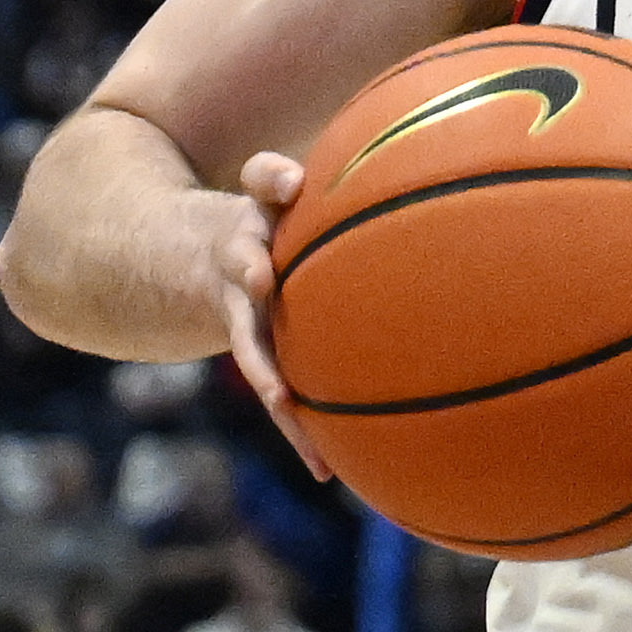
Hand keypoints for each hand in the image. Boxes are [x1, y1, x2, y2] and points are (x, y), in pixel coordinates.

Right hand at [202, 152, 338, 484]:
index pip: (262, 177)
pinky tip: (323, 469)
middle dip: (249, 266)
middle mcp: (244, 254)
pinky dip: (295, 427)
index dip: (274, 178)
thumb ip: (351, 186)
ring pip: (248, 341)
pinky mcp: (247, 348)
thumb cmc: (278, 218)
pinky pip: (271, 390)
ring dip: (264, 367)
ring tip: (283, 402)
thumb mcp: (295, 193)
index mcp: (264, 210)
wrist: (187, 255)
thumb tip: (443, 162)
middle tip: (259, 276)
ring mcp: (238, 307)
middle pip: (241, 257)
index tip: (289, 183)